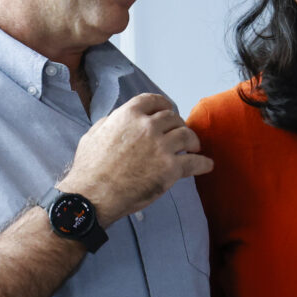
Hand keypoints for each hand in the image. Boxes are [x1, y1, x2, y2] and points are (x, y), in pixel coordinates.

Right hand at [58, 93, 213, 224]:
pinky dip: (203, 163)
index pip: (154, 101)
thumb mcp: (93, 134)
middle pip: (173, 118)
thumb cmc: (89, 168)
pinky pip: (194, 162)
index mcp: (128, 115)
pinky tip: (207, 164)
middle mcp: (148, 126)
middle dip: (178, 125)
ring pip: (187, 136)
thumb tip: (119, 119)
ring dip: (192, 141)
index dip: (164, 105)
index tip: (169, 111)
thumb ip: (110, 122)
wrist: (93, 195)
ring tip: (193, 148)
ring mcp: (162, 147)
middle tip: (180, 134)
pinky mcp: (171, 169)